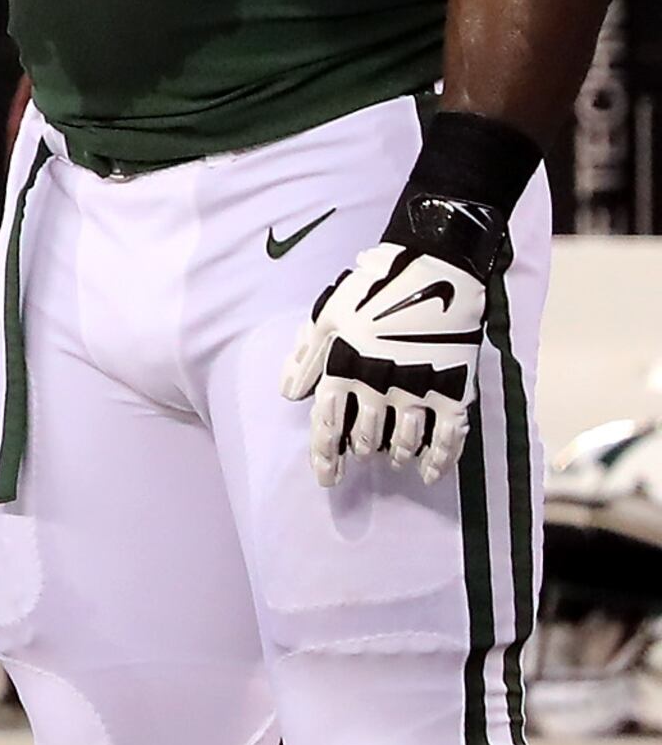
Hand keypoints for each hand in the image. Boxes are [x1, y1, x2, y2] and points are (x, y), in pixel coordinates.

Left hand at [284, 215, 492, 484]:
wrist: (436, 267)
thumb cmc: (374, 287)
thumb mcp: (329, 313)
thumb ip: (308, 355)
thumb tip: (289, 393)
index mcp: (345, 367)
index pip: (327, 423)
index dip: (324, 455)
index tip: (326, 478)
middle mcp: (378, 384)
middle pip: (365, 436)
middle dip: (360, 450)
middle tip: (362, 455)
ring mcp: (418, 388)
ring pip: (404, 441)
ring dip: (396, 455)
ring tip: (393, 460)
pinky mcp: (455, 387)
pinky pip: (449, 436)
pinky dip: (440, 459)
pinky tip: (431, 473)